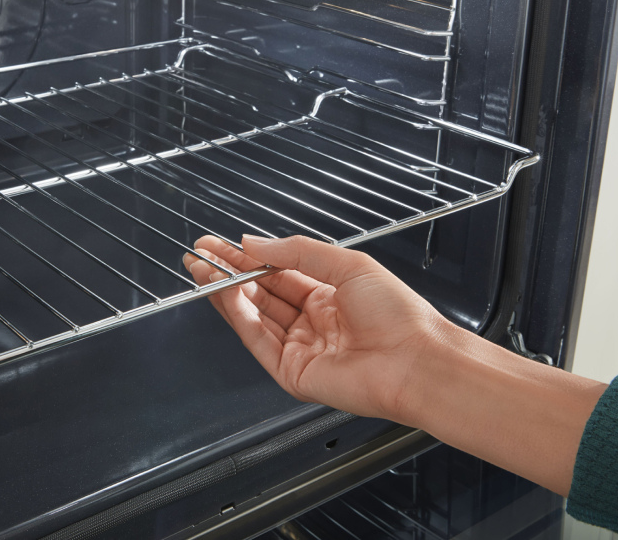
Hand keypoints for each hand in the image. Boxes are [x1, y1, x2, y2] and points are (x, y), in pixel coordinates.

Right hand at [182, 234, 455, 420]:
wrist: (416, 360)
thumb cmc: (399, 315)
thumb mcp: (347, 265)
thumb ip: (296, 252)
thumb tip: (254, 243)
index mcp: (329, 296)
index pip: (276, 274)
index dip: (247, 258)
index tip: (219, 245)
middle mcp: (312, 323)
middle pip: (259, 295)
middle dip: (228, 274)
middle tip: (201, 256)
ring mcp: (301, 349)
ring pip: (253, 317)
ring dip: (226, 293)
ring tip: (204, 270)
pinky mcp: (293, 374)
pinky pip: (258, 341)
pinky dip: (239, 318)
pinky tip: (227, 295)